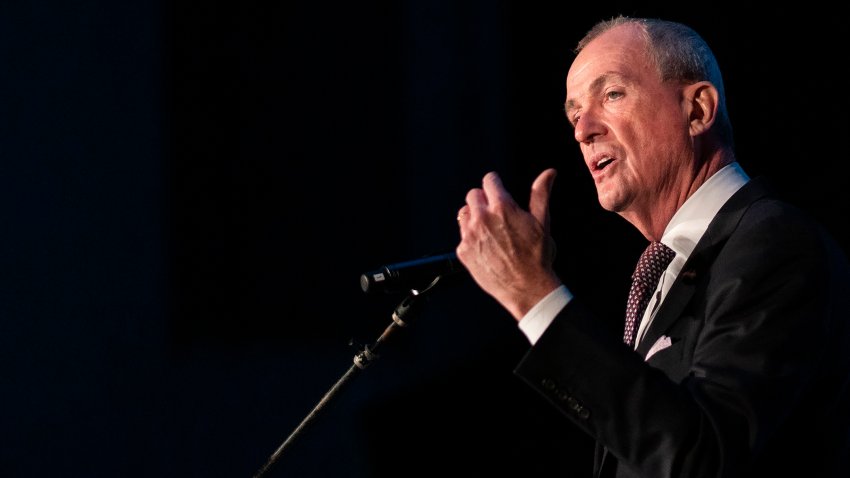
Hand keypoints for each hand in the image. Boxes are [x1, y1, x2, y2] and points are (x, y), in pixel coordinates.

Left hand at [456, 168, 561, 319]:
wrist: (526, 288)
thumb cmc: (537, 255)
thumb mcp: (542, 222)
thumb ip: (541, 193)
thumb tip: (549, 172)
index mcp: (501, 207)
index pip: (489, 180)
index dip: (496, 185)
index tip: (499, 192)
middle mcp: (481, 218)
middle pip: (473, 195)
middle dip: (484, 200)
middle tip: (497, 214)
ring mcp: (469, 236)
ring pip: (464, 214)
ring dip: (474, 217)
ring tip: (491, 231)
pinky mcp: (463, 252)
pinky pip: (462, 236)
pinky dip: (472, 239)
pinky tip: (487, 248)